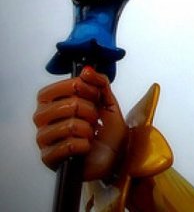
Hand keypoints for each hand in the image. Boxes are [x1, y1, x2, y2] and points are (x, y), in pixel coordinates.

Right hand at [33, 66, 126, 180]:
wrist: (115, 157)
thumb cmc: (108, 131)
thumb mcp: (108, 102)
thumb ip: (100, 83)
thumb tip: (86, 70)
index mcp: (52, 102)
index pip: (57, 88)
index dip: (80, 89)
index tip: (94, 96)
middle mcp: (42, 119)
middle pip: (68, 105)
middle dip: (89, 111)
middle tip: (94, 119)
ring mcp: (43, 139)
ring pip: (69, 125)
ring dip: (88, 129)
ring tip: (90, 133)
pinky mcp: (49, 158)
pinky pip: (69, 145)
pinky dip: (85, 145)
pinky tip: (86, 147)